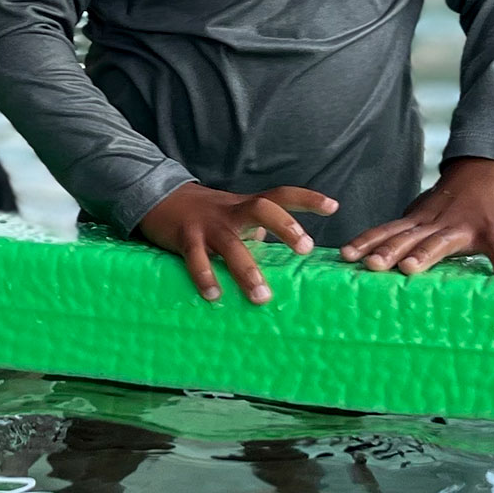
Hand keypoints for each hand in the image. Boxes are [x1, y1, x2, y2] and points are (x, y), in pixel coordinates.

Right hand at [135, 181, 337, 304]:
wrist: (159, 198)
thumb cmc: (206, 214)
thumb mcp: (235, 216)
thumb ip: (258, 231)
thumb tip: (285, 258)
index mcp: (245, 206)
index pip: (281, 195)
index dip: (307, 198)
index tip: (334, 206)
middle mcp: (230, 211)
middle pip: (262, 209)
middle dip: (285, 226)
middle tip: (305, 248)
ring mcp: (207, 224)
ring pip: (231, 243)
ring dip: (247, 270)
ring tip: (261, 296)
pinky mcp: (184, 237)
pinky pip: (195, 258)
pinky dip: (205, 276)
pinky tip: (214, 295)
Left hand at [340, 158, 493, 275]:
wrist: (487, 170)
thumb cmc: (450, 203)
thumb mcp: (423, 214)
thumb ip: (405, 234)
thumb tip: (372, 255)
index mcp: (417, 221)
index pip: (386, 231)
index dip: (365, 242)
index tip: (345, 254)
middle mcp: (435, 223)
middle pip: (407, 238)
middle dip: (387, 251)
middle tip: (369, 264)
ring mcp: (463, 225)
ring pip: (440, 242)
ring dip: (425, 254)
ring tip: (410, 268)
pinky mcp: (491, 229)